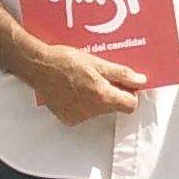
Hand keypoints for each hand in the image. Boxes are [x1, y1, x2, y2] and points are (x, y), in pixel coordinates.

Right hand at [24, 45, 145, 125]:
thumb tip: (140, 81)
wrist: (37, 66)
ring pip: (98, 110)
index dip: (130, 93)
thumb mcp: (97, 62)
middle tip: (100, 76)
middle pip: (114, 107)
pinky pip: (83, 113)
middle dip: (112, 93)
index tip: (124, 83)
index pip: (130, 105)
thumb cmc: (65, 61)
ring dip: (96, 98)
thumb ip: (121, 74)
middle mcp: (91, 111)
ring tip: (83, 80)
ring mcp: (78, 116)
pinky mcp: (66, 118)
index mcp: (102, 96)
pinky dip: (82, 103)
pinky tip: (73, 88)